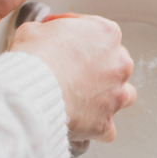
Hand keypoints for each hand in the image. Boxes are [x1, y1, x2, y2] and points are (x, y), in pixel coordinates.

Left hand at [0, 0, 113, 60]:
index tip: (117, 6)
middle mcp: (35, 9)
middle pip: (72, 19)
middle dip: (86, 26)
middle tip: (107, 33)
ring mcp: (29, 33)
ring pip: (62, 40)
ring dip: (72, 43)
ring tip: (92, 48)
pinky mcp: (23, 53)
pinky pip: (46, 56)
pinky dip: (54, 56)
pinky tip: (71, 60)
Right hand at [8, 14, 136, 143]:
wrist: (34, 90)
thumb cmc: (37, 57)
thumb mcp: (33, 30)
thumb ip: (44, 32)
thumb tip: (39, 37)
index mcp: (105, 33)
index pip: (95, 29)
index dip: (74, 34)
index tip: (60, 40)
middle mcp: (118, 63)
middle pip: (114, 62)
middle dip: (96, 66)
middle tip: (73, 70)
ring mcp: (115, 94)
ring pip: (122, 95)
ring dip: (108, 96)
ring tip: (87, 99)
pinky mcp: (105, 121)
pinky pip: (107, 128)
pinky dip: (96, 126)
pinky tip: (82, 124)